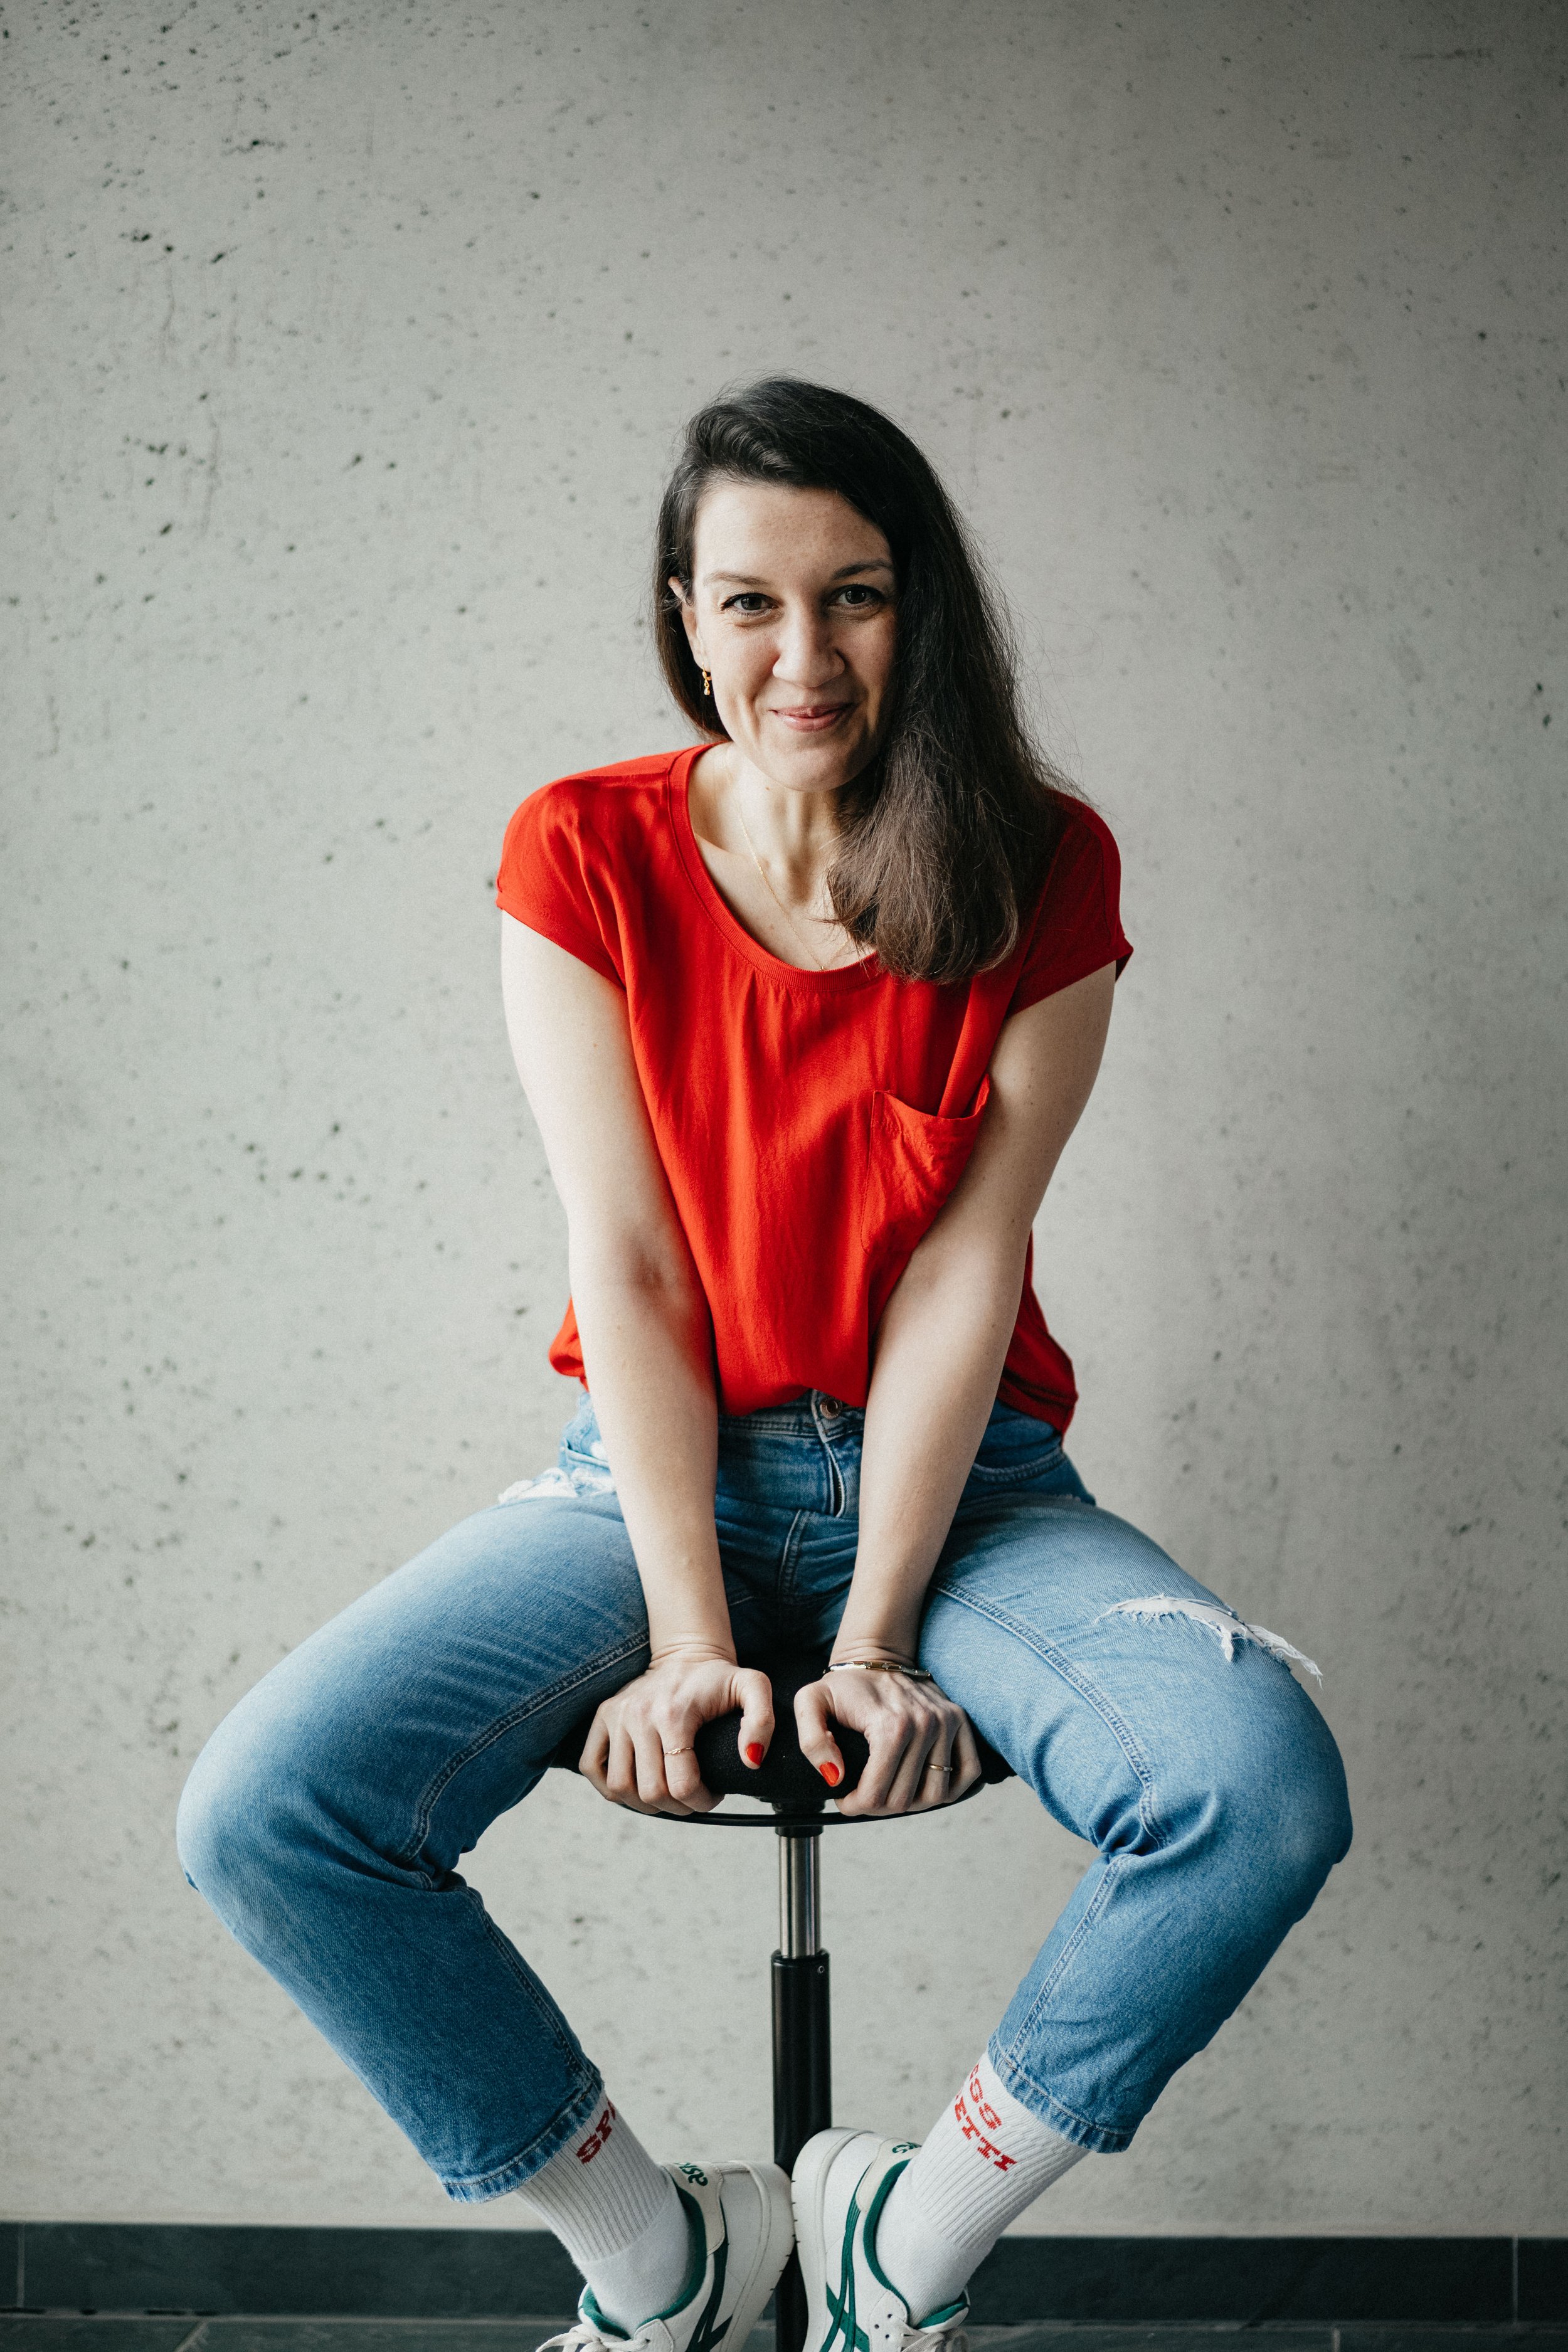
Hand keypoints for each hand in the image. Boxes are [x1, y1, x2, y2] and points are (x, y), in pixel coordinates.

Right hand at [580, 1648, 774, 1816]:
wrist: (686, 1654)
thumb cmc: (719, 1679)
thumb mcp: (753, 1688)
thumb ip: (762, 1721)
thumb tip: (750, 1760)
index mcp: (674, 1714)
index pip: (682, 1785)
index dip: (702, 1801)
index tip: (714, 1792)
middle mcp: (639, 1715)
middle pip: (650, 1792)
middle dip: (678, 1807)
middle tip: (693, 1796)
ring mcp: (616, 1716)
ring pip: (619, 1788)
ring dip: (645, 1804)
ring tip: (667, 1794)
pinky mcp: (602, 1717)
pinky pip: (592, 1767)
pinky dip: (610, 1786)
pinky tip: (636, 1784)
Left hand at [793, 1663, 981, 1816]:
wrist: (876, 1656)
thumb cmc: (842, 1686)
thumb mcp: (810, 1704)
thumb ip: (812, 1741)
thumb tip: (835, 1778)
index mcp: (889, 1725)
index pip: (877, 1794)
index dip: (855, 1805)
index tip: (844, 1798)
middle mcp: (925, 1724)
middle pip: (904, 1800)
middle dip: (877, 1806)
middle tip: (863, 1795)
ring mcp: (946, 1722)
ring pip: (936, 1794)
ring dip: (911, 1803)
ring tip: (889, 1790)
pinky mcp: (960, 1721)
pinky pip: (968, 1772)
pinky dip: (950, 1789)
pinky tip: (923, 1786)